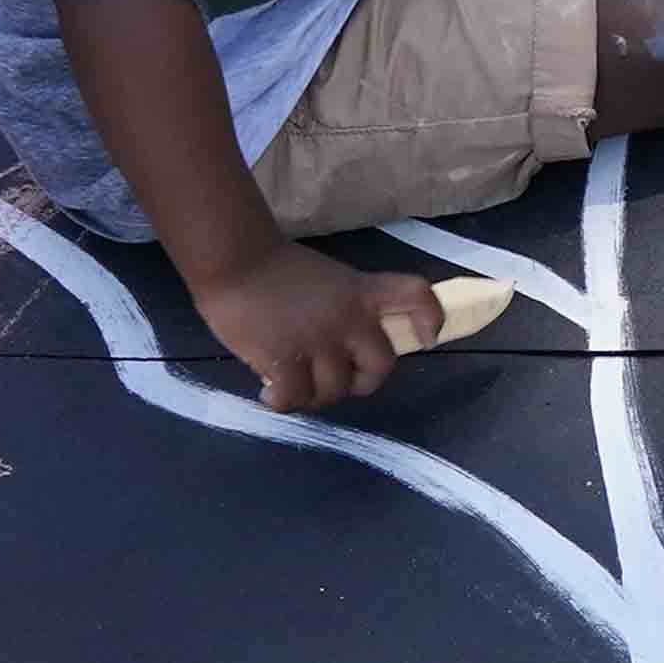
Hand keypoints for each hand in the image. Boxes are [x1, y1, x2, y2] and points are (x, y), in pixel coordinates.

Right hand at [194, 243, 432, 412]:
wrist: (234, 261)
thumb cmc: (274, 269)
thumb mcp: (328, 280)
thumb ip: (345, 308)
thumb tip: (344, 350)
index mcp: (362, 292)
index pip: (416, 296)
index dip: (429, 319)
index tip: (427, 338)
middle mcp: (350, 318)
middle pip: (381, 365)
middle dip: (361, 382)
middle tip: (338, 381)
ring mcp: (320, 340)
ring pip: (335, 390)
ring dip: (315, 395)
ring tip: (295, 386)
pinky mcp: (286, 360)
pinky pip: (295, 397)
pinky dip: (283, 401)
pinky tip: (271, 392)